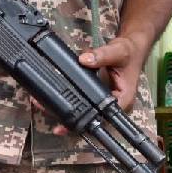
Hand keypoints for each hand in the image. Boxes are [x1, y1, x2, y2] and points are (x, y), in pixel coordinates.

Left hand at [32, 36, 146, 136]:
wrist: (130, 48)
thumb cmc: (129, 53)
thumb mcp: (117, 52)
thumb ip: (102, 55)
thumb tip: (84, 60)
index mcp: (123, 99)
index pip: (104, 117)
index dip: (84, 121)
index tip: (66, 124)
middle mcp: (113, 104)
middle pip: (89, 118)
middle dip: (67, 117)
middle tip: (46, 109)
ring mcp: (103, 101)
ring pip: (83, 111)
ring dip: (63, 110)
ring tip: (41, 103)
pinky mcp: (95, 95)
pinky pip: (81, 101)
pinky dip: (66, 99)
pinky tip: (50, 97)